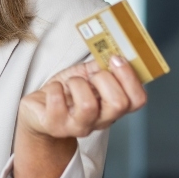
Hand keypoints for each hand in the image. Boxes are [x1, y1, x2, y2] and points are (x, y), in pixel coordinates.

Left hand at [11, 55, 146, 177]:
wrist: (40, 110)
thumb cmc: (68, 91)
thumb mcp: (89, 75)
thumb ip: (104, 65)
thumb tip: (116, 50)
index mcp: (114, 108)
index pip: (138, 100)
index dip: (130, 77)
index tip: (115, 59)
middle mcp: (100, 121)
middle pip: (118, 104)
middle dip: (104, 79)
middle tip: (91, 76)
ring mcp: (78, 127)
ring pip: (88, 105)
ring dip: (78, 83)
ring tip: (71, 83)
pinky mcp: (55, 126)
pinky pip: (57, 101)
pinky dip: (55, 87)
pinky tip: (55, 89)